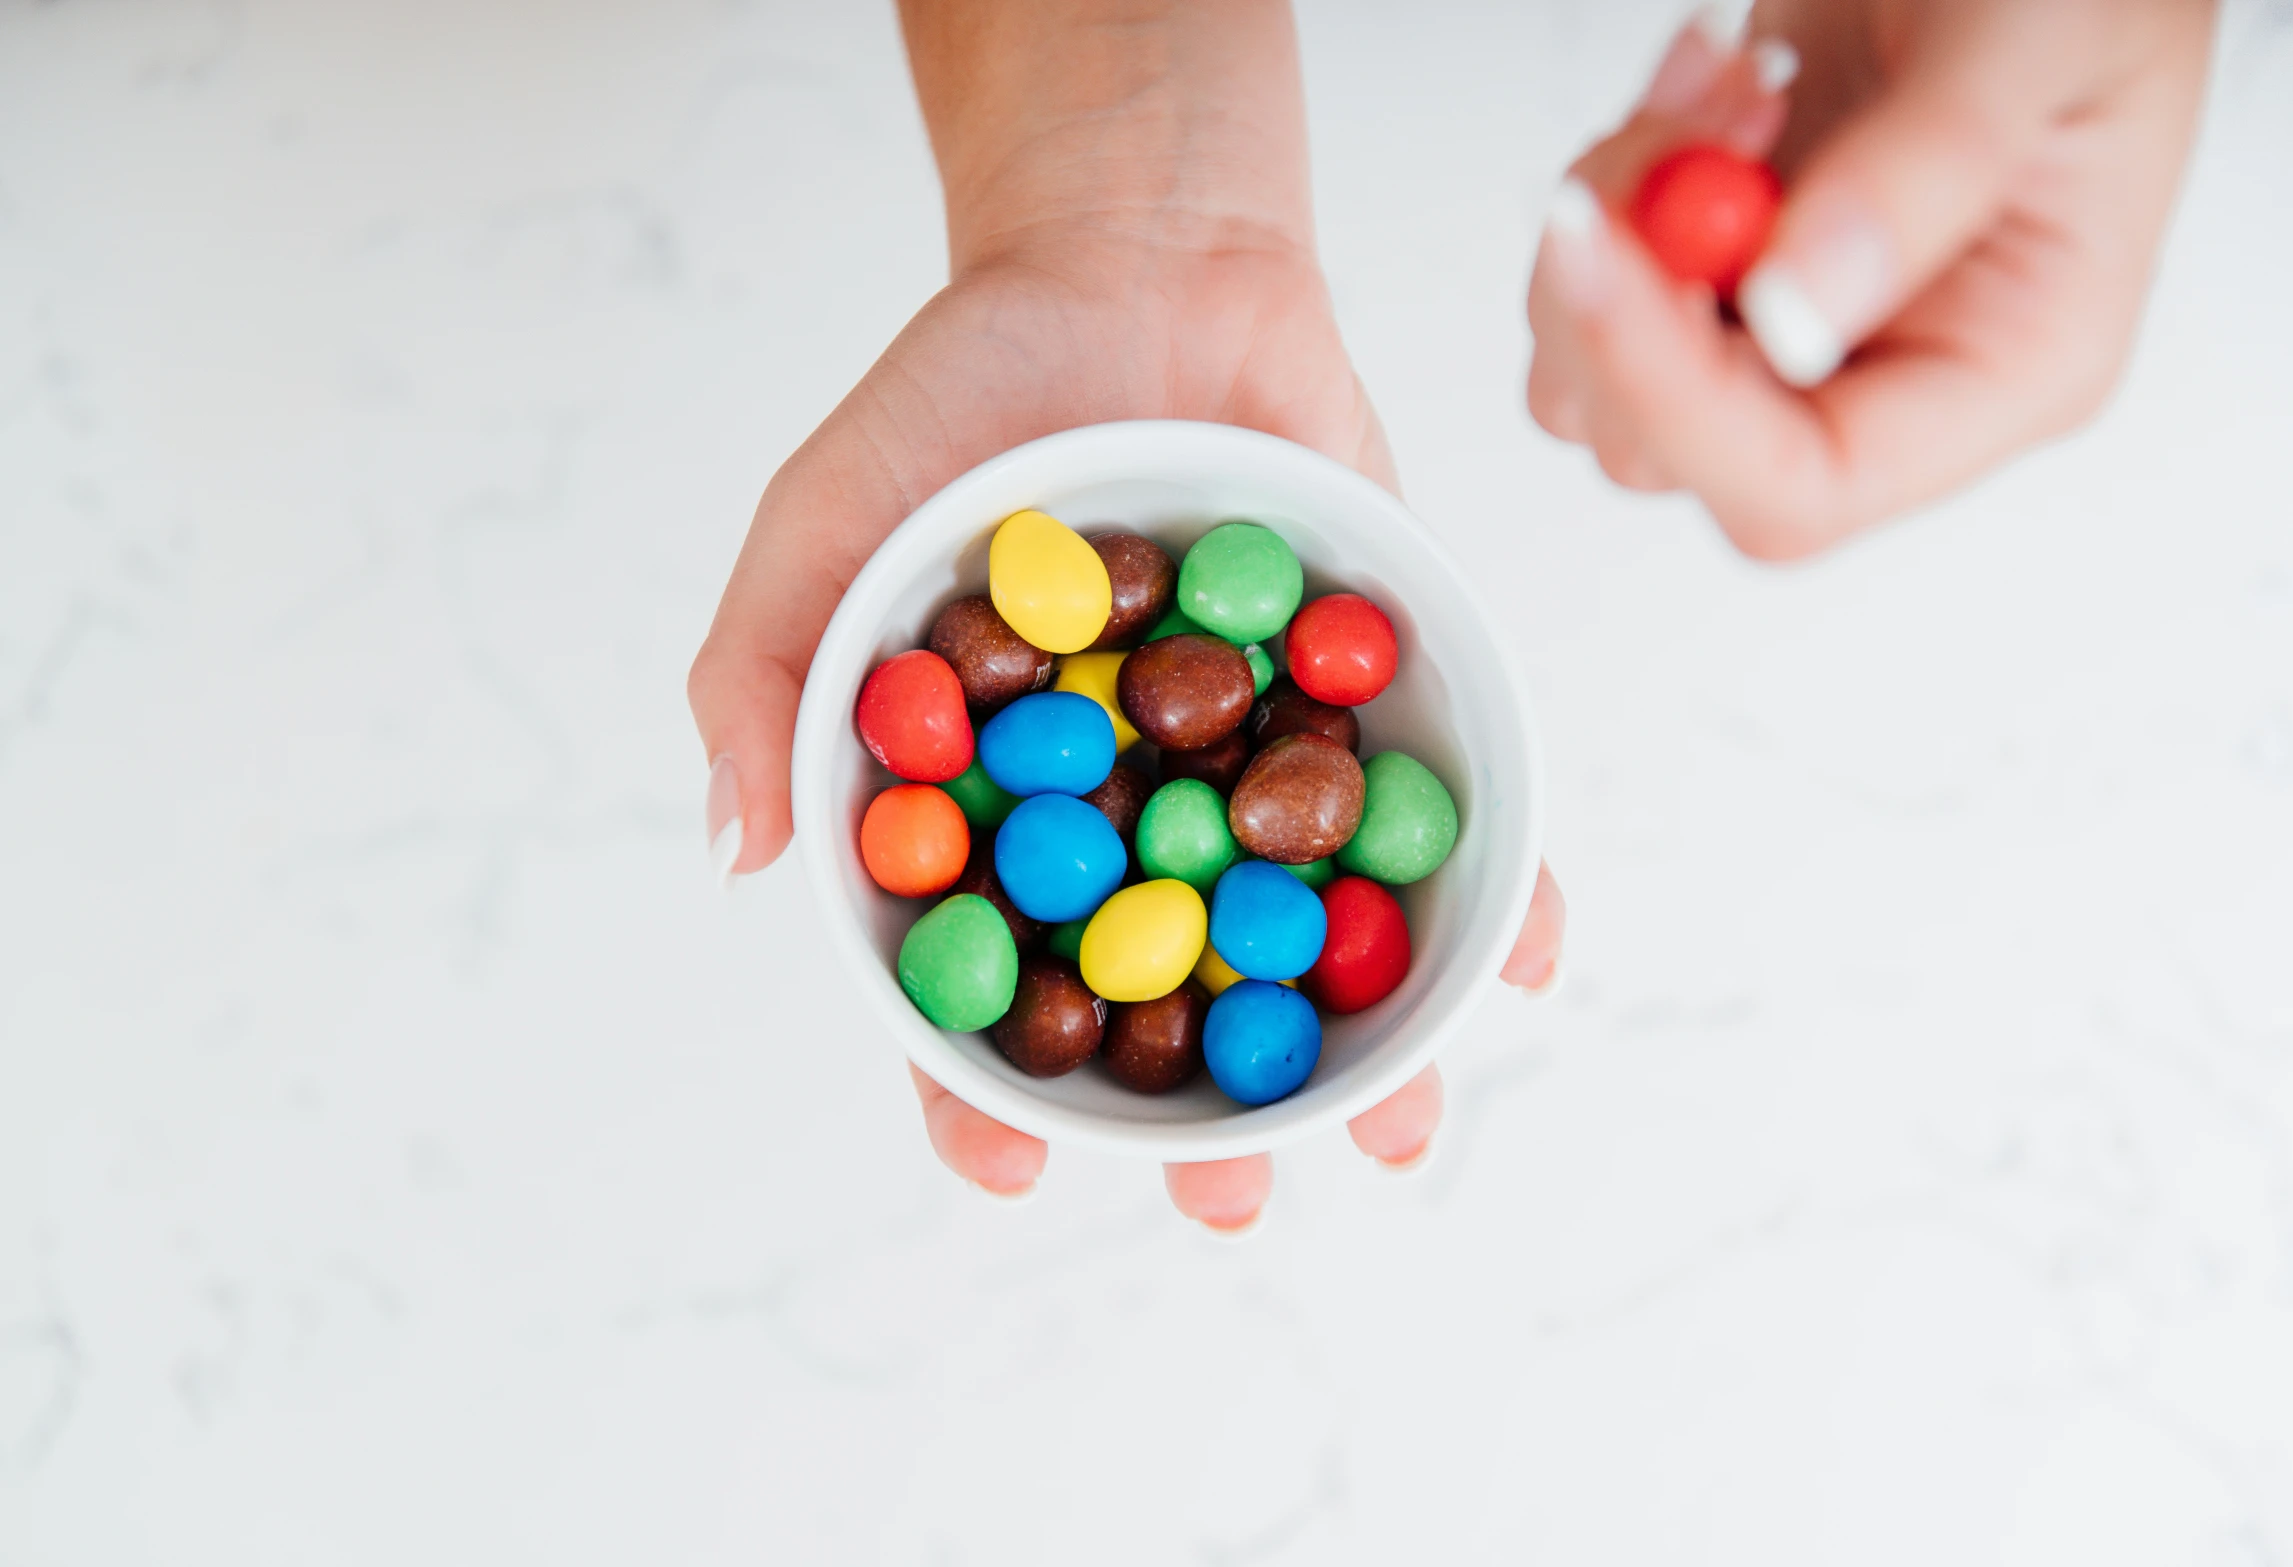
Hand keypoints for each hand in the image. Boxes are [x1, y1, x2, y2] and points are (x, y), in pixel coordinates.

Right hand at [691, 137, 1565, 1230]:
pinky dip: (1491, 883)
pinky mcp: (1368, 696)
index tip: (1012, 1170)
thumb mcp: (823, 527)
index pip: (982, 984)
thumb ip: (764, 679)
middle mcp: (1133, 811)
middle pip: (1164, 999)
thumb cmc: (959, 399)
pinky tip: (1524, 957)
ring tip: (1400, 1130)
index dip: (984, 1087)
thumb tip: (743, 856)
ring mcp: (1257, 762)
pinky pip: (1435, 809)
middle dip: (1202, 1116)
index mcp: (1000, 810)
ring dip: (1363, 1046)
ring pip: (1308, 937)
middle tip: (1236, 1205)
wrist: (1135, 258)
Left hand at [1527, 0, 2214, 556]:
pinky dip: (1616, 182)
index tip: (1610, 259)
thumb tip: (1790, 318)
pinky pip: (1595, 293)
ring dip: (1621, 222)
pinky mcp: (1723, 270)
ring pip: (1599, 383)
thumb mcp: (2038, 37)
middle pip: (1668, 451)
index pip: (1806, 488)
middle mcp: (1888, 382)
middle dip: (1630, 292)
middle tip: (1703, 123)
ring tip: (1724, 86)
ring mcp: (1792, 330)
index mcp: (2008, 373)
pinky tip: (1704, 79)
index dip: (1678, 404)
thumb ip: (1925, 174)